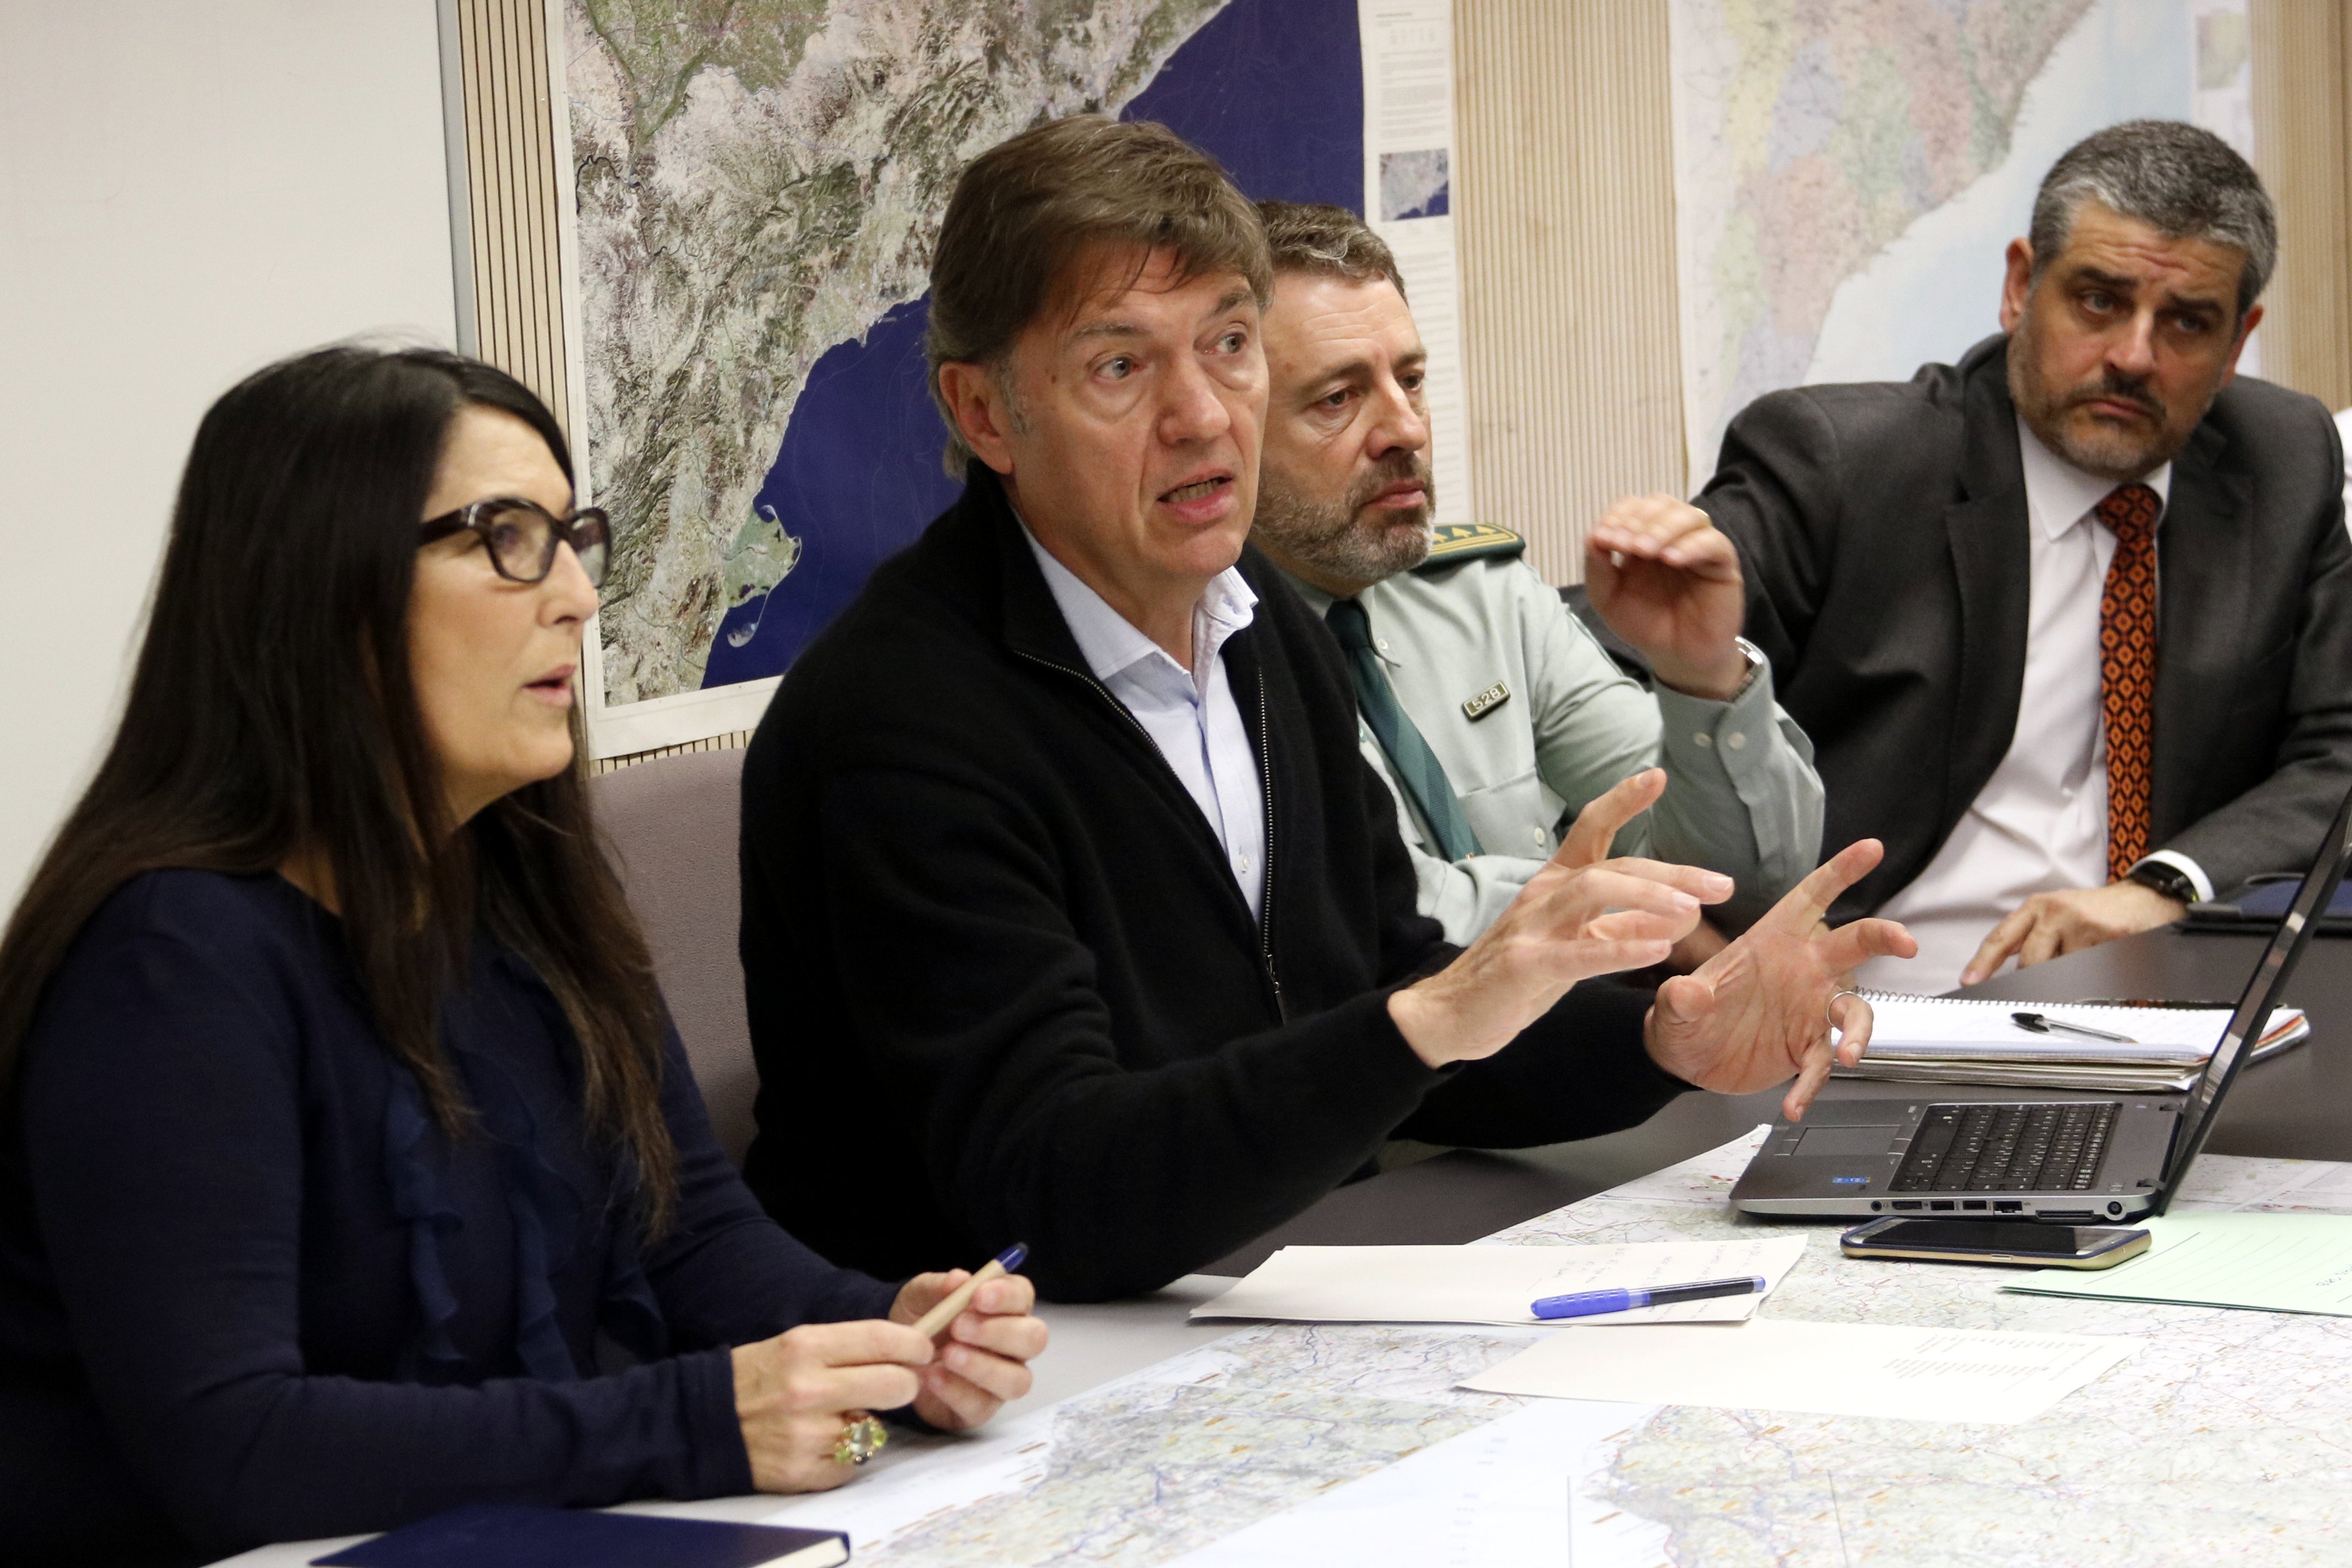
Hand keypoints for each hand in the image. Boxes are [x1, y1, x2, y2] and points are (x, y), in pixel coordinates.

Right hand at [732, 1319, 933, 1492]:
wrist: (704, 1422)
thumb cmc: (759, 1378)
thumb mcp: (797, 1344)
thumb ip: (848, 1346)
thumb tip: (906, 1350)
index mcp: (807, 1347)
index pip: (883, 1340)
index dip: (914, 1345)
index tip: (923, 1350)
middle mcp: (808, 1389)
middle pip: (895, 1385)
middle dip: (904, 1385)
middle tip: (897, 1385)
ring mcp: (806, 1434)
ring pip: (876, 1427)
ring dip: (866, 1423)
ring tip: (838, 1415)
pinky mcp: (803, 1472)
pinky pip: (853, 1463)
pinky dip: (845, 1455)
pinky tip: (819, 1442)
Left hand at [889, 1269, 1048, 1430]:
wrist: (894, 1358)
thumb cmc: (920, 1320)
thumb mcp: (918, 1296)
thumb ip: (937, 1286)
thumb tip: (959, 1279)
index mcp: (1004, 1308)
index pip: (1023, 1296)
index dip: (1007, 1295)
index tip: (978, 1296)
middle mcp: (1012, 1345)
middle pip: (1034, 1338)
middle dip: (999, 1332)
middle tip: (958, 1326)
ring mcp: (1001, 1380)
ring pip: (1018, 1380)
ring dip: (983, 1366)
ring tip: (948, 1355)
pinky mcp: (981, 1409)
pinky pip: (982, 1406)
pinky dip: (957, 1391)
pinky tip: (933, 1377)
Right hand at [1389, 769, 1731, 1067]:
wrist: (1450, 1013)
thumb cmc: (1517, 977)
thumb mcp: (1576, 946)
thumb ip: (1623, 928)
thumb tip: (1678, 916)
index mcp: (1555, 883)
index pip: (1590, 830)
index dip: (1622, 801)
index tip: (1658, 778)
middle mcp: (1543, 894)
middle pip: (1611, 865)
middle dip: (1671, 871)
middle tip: (1721, 885)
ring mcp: (1532, 927)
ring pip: (1594, 891)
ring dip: (1649, 896)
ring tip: (1693, 909)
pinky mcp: (1525, 964)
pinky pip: (1579, 953)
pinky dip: (1622, 949)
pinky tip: (1658, 949)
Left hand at [1584, 494, 1748, 699]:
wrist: (1676, 656)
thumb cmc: (1644, 624)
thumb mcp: (1608, 599)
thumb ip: (1597, 569)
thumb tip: (1592, 537)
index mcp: (1643, 537)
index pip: (1632, 506)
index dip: (1617, 515)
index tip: (1603, 539)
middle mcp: (1672, 536)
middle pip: (1661, 503)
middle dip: (1638, 520)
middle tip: (1623, 545)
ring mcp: (1699, 546)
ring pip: (1690, 515)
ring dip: (1662, 528)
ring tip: (1644, 551)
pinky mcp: (1722, 563)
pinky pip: (1713, 542)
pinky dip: (1691, 546)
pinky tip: (1671, 560)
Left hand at [1643, 839, 1916, 1120]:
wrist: (1685, 1057)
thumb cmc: (1685, 1015)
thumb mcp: (1675, 1004)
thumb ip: (1682, 997)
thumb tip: (1687, 993)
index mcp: (1773, 939)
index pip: (1812, 896)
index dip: (1840, 871)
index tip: (1871, 848)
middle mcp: (1802, 969)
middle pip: (1853, 944)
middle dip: (1882, 937)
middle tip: (1905, 942)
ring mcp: (1809, 1008)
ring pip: (1854, 1012)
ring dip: (1858, 1032)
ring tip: (1850, 1055)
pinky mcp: (1806, 1047)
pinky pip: (1822, 1063)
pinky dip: (1812, 1085)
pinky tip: (1795, 1103)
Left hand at [1959, 880, 2185, 985]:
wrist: (2145, 897)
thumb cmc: (2095, 912)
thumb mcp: (2056, 915)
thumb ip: (2030, 939)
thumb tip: (2003, 973)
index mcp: (2037, 908)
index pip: (2002, 937)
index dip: (1983, 963)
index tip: (1968, 982)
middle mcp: (2056, 912)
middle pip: (2032, 964)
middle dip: (2038, 982)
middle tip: (2048, 989)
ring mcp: (2083, 924)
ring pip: (2064, 973)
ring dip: (2075, 979)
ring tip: (2090, 962)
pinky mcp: (2111, 936)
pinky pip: (2095, 974)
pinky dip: (2099, 978)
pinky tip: (2109, 962)